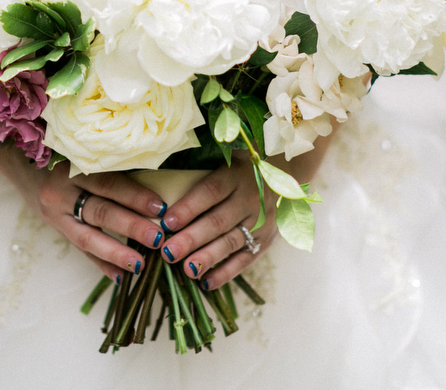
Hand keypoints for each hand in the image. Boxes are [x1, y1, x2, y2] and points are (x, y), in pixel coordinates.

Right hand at [0, 142, 167, 280]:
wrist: (18, 162)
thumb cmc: (59, 152)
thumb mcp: (80, 153)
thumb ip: (110, 165)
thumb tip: (155, 180)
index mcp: (72, 168)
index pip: (108, 184)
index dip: (134, 196)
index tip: (160, 208)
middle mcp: (61, 193)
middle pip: (101, 212)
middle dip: (132, 227)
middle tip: (158, 239)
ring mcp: (56, 214)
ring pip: (88, 237)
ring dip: (116, 253)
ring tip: (140, 265)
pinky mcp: (56, 228)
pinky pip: (80, 249)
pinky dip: (101, 263)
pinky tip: (120, 277)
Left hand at [156, 153, 277, 290]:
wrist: (285, 177)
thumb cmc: (238, 171)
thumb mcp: (225, 162)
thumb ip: (198, 174)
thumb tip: (160, 198)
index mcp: (235, 175)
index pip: (209, 191)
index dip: (188, 207)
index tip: (166, 222)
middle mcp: (250, 198)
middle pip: (217, 221)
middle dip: (191, 239)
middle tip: (168, 252)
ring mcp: (260, 221)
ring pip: (230, 242)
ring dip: (207, 258)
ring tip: (186, 270)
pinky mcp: (266, 240)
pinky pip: (245, 260)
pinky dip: (226, 273)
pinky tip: (206, 283)